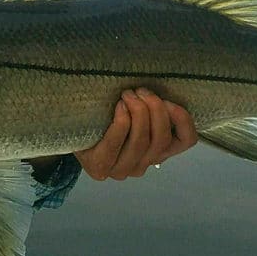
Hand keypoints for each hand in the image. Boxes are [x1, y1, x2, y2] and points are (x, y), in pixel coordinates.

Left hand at [75, 87, 197, 180]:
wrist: (71, 127)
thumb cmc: (108, 112)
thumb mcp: (135, 107)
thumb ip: (152, 105)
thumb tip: (166, 85)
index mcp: (158, 152)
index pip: (185, 140)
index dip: (183, 119)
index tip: (169, 99)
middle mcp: (144, 165)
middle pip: (162, 139)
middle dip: (155, 110)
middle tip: (141, 90)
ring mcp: (122, 170)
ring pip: (142, 142)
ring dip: (138, 113)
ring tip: (128, 94)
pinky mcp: (100, 168)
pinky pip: (116, 144)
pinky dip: (121, 122)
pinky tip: (119, 107)